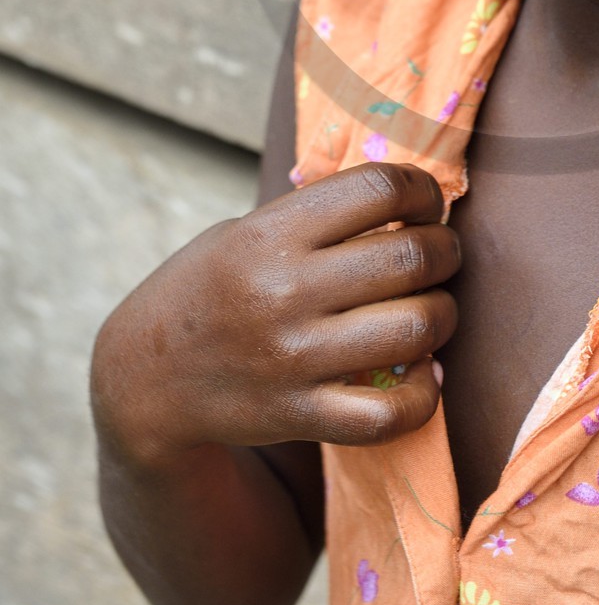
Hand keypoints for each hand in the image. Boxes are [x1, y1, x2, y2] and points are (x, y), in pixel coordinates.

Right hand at [91, 162, 459, 464]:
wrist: (147, 378)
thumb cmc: (214, 286)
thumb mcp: (247, 229)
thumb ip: (321, 215)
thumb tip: (414, 195)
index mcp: (270, 233)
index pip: (379, 188)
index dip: (422, 189)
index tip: (425, 203)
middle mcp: (283, 292)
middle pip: (411, 256)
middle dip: (446, 250)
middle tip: (440, 253)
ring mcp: (292, 359)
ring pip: (417, 328)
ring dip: (444, 314)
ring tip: (433, 309)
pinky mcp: (299, 415)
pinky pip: (390, 413)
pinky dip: (425, 393)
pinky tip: (424, 373)